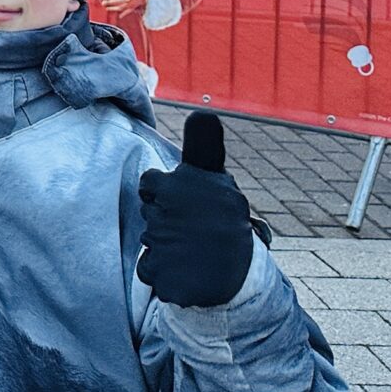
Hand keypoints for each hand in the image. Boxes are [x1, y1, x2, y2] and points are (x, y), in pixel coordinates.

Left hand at [95, 0, 143, 20]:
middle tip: (103, 3)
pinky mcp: (135, 7)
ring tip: (107, 8)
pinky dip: (123, 14)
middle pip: (115, 1)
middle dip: (108, 3)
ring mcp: (131, 3)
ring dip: (113, 9)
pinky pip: (128, 12)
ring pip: (120, 8)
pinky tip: (119, 16)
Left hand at [137, 112, 256, 307]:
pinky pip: (148, 271)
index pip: (149, 184)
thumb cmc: (225, 217)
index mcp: (171, 187)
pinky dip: (164, 274)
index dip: (165, 192)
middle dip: (168, 220)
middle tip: (196, 228)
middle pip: (149, 214)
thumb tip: (203, 112)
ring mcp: (161, 250)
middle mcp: (162, 217)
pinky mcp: (162, 278)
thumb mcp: (214, 177)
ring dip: (168, 246)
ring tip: (194, 249)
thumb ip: (201, 146)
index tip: (186, 201)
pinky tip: (186, 271)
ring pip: (150, 242)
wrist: (242, 272)